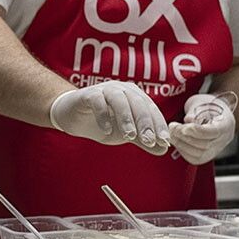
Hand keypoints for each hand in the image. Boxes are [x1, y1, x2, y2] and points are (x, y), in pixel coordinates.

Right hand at [49, 81, 169, 154]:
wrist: (73, 117)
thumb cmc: (103, 123)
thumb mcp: (125, 134)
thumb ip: (143, 140)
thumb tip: (163, 149)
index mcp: (135, 97)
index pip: (151, 109)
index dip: (159, 124)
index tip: (164, 141)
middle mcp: (122, 90)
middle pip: (138, 102)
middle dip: (145, 122)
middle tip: (149, 140)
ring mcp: (105, 90)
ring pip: (119, 100)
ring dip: (126, 117)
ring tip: (129, 135)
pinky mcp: (88, 94)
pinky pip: (97, 101)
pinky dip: (103, 115)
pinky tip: (106, 130)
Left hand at [167, 93, 235, 164]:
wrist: (215, 114)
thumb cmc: (208, 106)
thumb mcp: (202, 102)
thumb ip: (195, 111)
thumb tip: (188, 120)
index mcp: (226, 124)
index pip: (214, 132)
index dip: (197, 131)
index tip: (184, 127)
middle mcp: (223, 140)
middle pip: (204, 144)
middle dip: (184, 136)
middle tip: (172, 127)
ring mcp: (216, 150)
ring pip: (198, 154)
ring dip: (181, 144)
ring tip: (172, 133)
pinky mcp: (206, 157)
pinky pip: (194, 158)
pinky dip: (182, 150)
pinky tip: (176, 140)